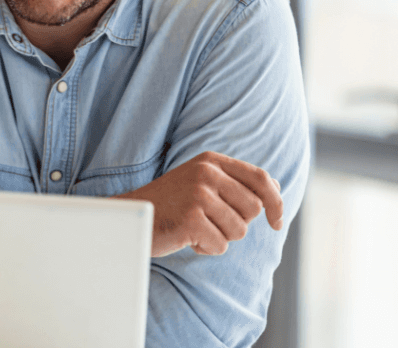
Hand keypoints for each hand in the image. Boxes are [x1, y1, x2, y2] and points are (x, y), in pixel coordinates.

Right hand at [118, 151, 283, 257]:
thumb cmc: (170, 205)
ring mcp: (198, 195)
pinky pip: (220, 245)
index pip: (261, 179)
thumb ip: (235, 183)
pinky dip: (206, 248)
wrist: (131, 218)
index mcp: (210, 161)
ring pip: (240, 230)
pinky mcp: (191, 219)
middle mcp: (206, 173)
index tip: (277, 222)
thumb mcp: (201, 183)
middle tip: (211, 223)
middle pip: (254, 208)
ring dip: (221, 237)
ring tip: (195, 229)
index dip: (276, 202)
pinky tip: (187, 239)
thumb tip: (277, 188)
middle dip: (238, 223)